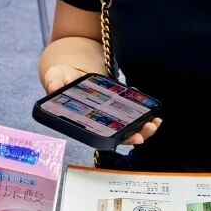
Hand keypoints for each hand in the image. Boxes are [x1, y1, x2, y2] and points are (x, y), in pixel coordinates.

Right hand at [42, 65, 161, 145]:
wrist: (70, 71)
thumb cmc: (61, 78)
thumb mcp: (55, 77)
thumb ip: (54, 82)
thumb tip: (54, 87)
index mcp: (84, 122)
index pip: (104, 136)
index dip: (120, 139)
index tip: (136, 138)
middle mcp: (98, 123)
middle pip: (120, 135)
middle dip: (137, 134)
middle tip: (148, 129)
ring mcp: (109, 116)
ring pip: (128, 127)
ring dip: (144, 127)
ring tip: (155, 122)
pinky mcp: (116, 106)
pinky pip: (132, 114)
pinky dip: (143, 113)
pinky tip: (152, 109)